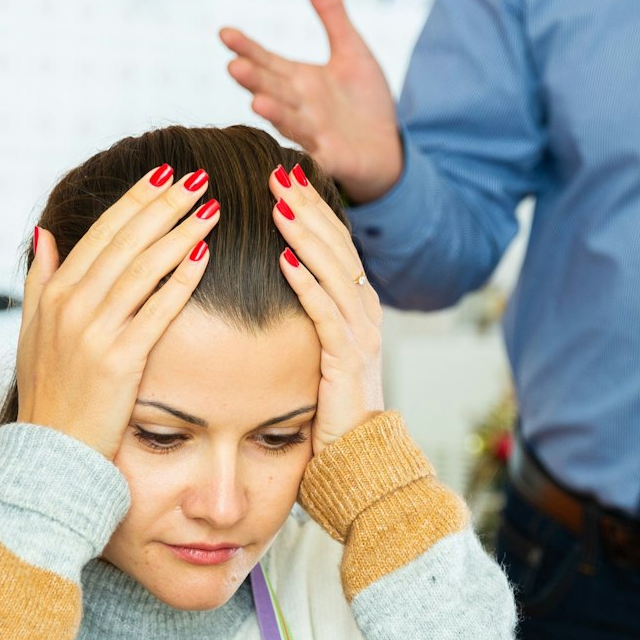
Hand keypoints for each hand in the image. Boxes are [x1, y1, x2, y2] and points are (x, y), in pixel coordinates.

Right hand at [16, 166, 220, 458]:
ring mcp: (94, 332)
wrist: (50, 455)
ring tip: (211, 207)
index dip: (136, 199)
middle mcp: (71, 306)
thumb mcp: (33, 331)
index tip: (166, 173)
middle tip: (198, 176)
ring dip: (180, 233)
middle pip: (126, 241)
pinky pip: (156, 311)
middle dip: (164, 204)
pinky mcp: (119, 361)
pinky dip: (180, 280)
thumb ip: (41, 279)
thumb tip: (44, 233)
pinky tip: (204, 255)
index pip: (103, 232)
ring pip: (143, 269)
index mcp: (55, 294)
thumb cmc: (50, 392)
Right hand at [221, 0, 402, 203]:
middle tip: (233, 66)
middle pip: (272, 89)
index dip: (247, 49)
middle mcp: (299, 106)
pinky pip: (316, 157)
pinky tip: (296, 154)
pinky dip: (306, 155)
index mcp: (298, 80)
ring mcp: (313, 134)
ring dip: (275, 113)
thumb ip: (330, 13)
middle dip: (254, 79)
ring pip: (290, 122)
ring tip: (258, 102)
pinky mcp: (332, 159)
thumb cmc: (363, 101)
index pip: (266, 61)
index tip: (225, 33)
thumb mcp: (350, 50)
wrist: (387, 148)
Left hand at [269, 163, 385, 453]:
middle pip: (338, 247)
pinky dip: (306, 283)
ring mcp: (361, 337)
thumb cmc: (329, 417)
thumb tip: (274, 287)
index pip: (336, 246)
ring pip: (335, 272)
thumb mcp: (317, 357)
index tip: (284, 179)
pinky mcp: (348, 362)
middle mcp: (364, 316)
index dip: (312, 209)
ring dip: (306, 235)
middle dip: (308, 207)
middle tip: (278, 173)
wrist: (360, 467)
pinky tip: (284, 258)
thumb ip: (306, 321)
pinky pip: (327, 313)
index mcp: (357, 310)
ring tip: (280, 203)